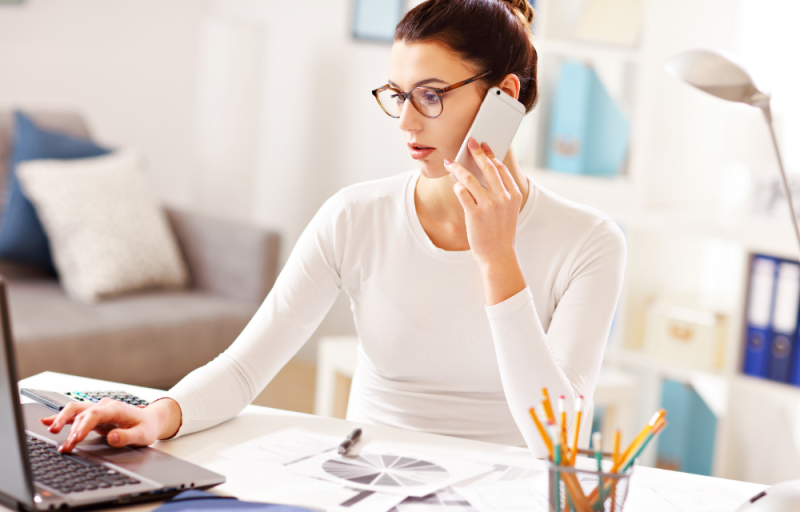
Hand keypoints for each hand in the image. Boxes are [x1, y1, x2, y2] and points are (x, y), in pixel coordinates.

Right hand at [40, 397, 180, 452]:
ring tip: (51, 432)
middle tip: (64, 445)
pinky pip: (75, 414)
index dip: (83, 426)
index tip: (75, 439)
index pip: (95, 415)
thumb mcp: (142, 435)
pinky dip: (61, 417)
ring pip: (75, 410)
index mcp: (116, 409)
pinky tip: (47, 421)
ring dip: (62, 420)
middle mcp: (105, 406)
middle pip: (81, 411)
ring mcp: (98, 409)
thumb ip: (127, 437)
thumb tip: (112, 437)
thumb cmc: (147, 427)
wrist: (151, 420)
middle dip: (69, 427)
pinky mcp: (94, 415)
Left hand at [444, 138, 526, 304]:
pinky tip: (455, 185)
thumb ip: (502, 193)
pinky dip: (457, 187)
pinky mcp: (475, 213)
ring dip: (458, 167)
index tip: (484, 147)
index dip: (491, 155)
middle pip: (488, 167)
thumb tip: (488, 172)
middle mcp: (503, 198)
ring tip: (450, 162)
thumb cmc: (501, 233)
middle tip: (469, 142)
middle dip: (477, 152)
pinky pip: (462, 192)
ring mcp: (489, 205)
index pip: (501, 169)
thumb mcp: (508, 211)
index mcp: (514, 195)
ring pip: (470, 178)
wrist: (498, 255)